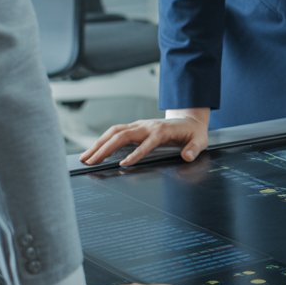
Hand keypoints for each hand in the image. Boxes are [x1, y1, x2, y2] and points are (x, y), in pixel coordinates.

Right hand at [79, 109, 209, 166]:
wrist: (189, 120)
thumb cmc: (193, 133)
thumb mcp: (200, 141)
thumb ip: (194, 148)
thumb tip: (187, 156)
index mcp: (163, 131)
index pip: (147, 142)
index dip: (136, 153)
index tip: (123, 164)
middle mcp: (148, 126)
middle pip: (123, 135)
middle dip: (106, 148)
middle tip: (91, 162)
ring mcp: (140, 125)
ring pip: (115, 132)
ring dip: (99, 144)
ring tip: (85, 157)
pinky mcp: (135, 127)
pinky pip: (116, 132)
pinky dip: (103, 140)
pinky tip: (93, 151)